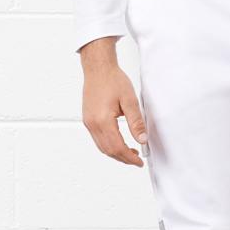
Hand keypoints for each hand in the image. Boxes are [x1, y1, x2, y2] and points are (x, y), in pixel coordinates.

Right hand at [79, 47, 147, 166]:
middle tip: (136, 160)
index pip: (117, 147)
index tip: (139, 161)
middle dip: (123, 158)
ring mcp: (88, 122)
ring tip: (130, 152)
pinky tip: (118, 142)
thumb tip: (142, 139)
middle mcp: (92, 124)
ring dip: (115, 153)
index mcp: (102, 120)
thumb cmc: (112, 80)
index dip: (129, 157)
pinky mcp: (87, 120)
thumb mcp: (130, 100)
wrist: (98, 68)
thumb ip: (136, 122)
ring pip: (101, 147)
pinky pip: (97, 139)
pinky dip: (108, 145)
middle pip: (108, 150)